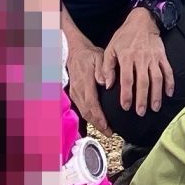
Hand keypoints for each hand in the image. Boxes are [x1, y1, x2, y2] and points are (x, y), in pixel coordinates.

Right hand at [61, 9, 111, 136]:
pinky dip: (90, 117)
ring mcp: (75, 92)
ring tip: (106, 130)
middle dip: (98, 125)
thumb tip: (106, 83)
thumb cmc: (89, 54)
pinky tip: (98, 121)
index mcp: (85, 82)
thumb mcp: (98, 56)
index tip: (108, 126)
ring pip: (84, 112)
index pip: (92, 103)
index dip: (100, 117)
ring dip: (94, 123)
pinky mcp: (74, 94)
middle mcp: (78, 90)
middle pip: (87, 112)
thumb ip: (102, 70)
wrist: (74, 51)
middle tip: (110, 133)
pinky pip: (82, 108)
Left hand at [100, 5, 175, 117]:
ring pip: (157, 79)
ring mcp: (153, 58)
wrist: (142, 21)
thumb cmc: (124, 37)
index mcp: (127, 57)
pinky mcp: (162, 56)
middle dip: (142, 99)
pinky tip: (169, 93)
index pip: (127, 79)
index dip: (127, 94)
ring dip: (157, 94)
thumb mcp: (110, 48)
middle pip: (143, 82)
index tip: (126, 107)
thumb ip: (107, 67)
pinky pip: (168, 71)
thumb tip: (106, 85)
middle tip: (141, 113)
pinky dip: (170, 82)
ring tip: (155, 108)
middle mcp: (141, 59)